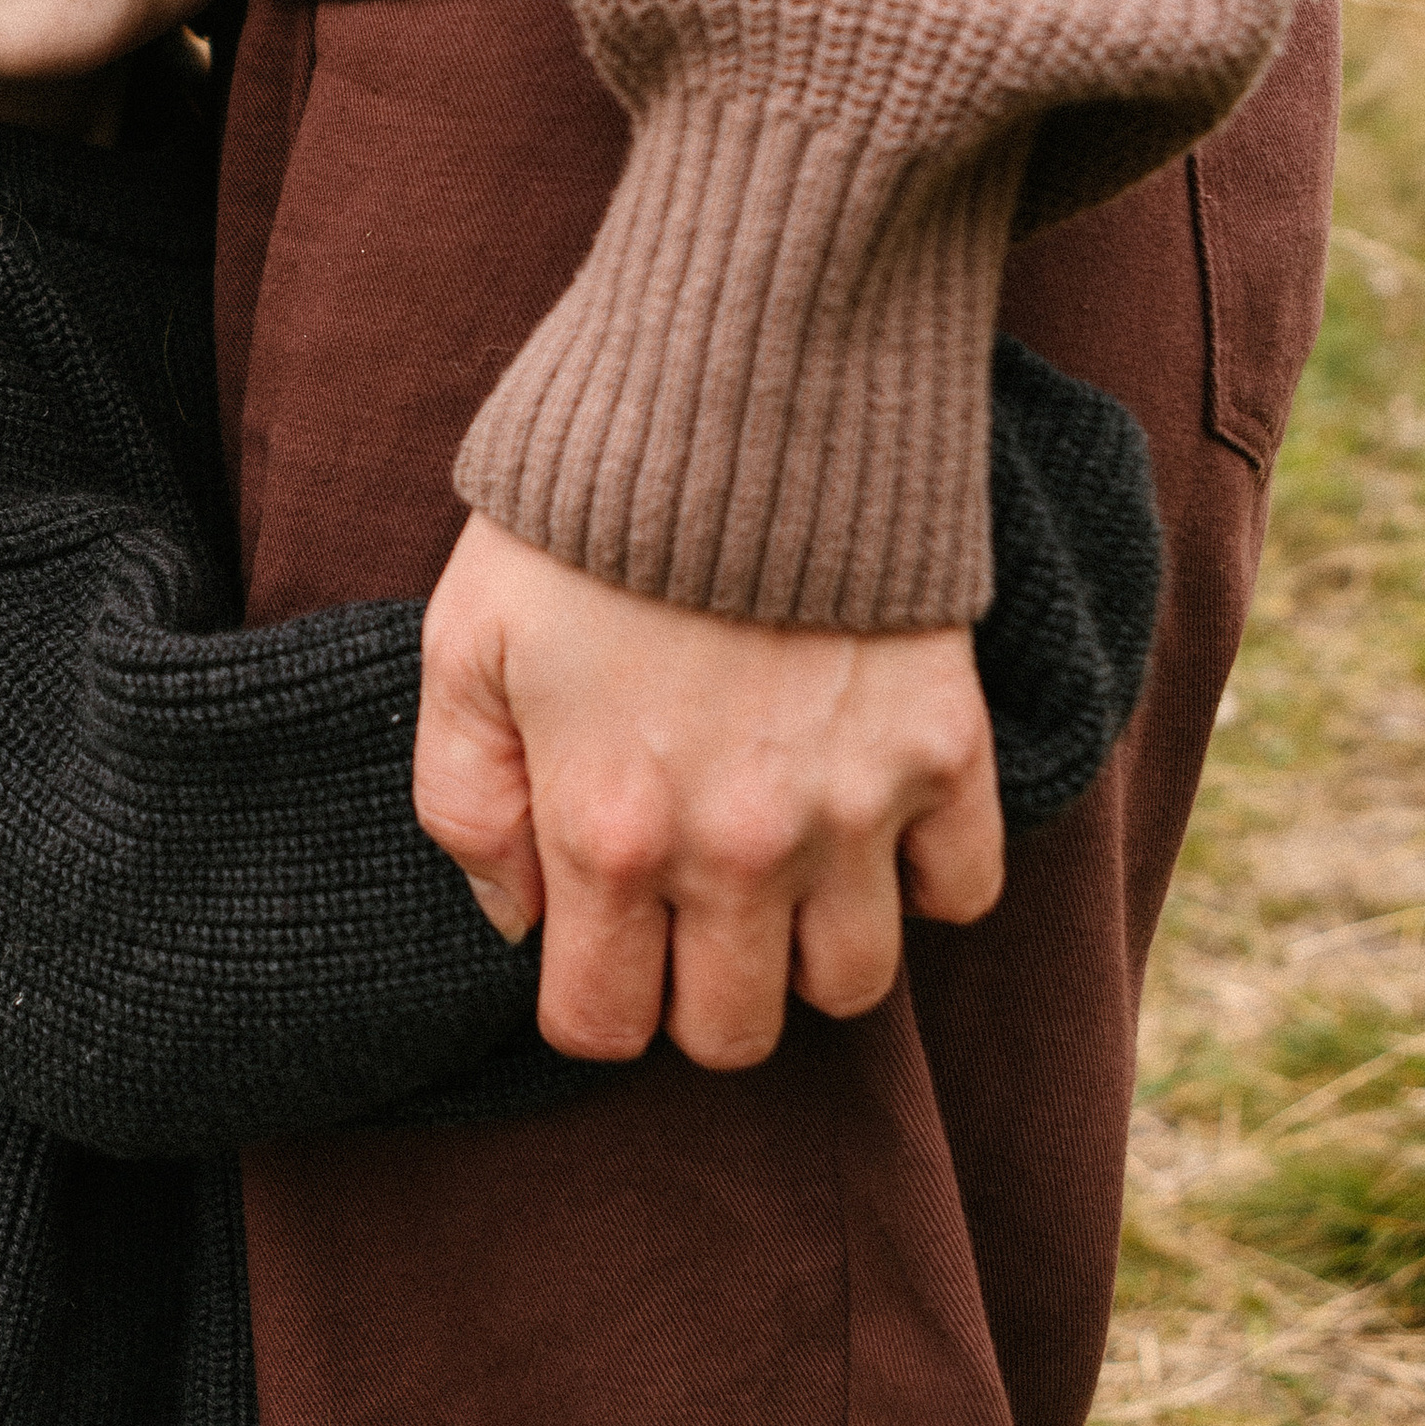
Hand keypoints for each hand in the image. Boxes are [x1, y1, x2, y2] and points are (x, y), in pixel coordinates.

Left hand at [414, 512, 1000, 1068]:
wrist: (742, 391)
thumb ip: (463, 802)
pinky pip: (963, 892)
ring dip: (810, 948)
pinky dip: (924, 876)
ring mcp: (854, 808)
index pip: (604, 1026)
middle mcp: (737, 850)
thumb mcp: (461, 647)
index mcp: (607, 833)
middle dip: (697, 990)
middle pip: (733, 1033)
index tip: (598, 939)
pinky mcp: (946, 750)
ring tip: (780, 867)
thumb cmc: (581, 517)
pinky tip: (870, 814)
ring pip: (853, 986)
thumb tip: (517, 918)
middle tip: (686, 908)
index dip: (593, 999)